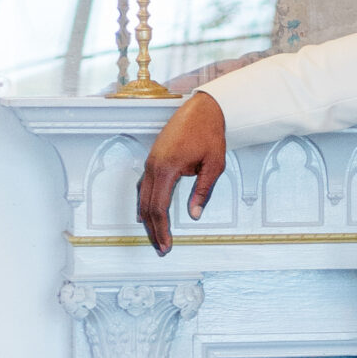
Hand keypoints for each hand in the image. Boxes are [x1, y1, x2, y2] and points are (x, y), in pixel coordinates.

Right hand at [136, 93, 226, 255]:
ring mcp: (151, 161)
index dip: (162, 229)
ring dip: (148, 219)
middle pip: (147, 206)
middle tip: (161, 249)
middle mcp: (153, 165)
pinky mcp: (153, 158)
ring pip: (142, 197)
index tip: (167, 245)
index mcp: (167, 168)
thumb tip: (194, 215)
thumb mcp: (214, 165)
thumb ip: (203, 192)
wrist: (203, 108)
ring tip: (155, 237)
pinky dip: (144, 202)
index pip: (159, 207)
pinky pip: (143, 185)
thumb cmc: (209, 133)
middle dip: (153, 230)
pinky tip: (145, 214)